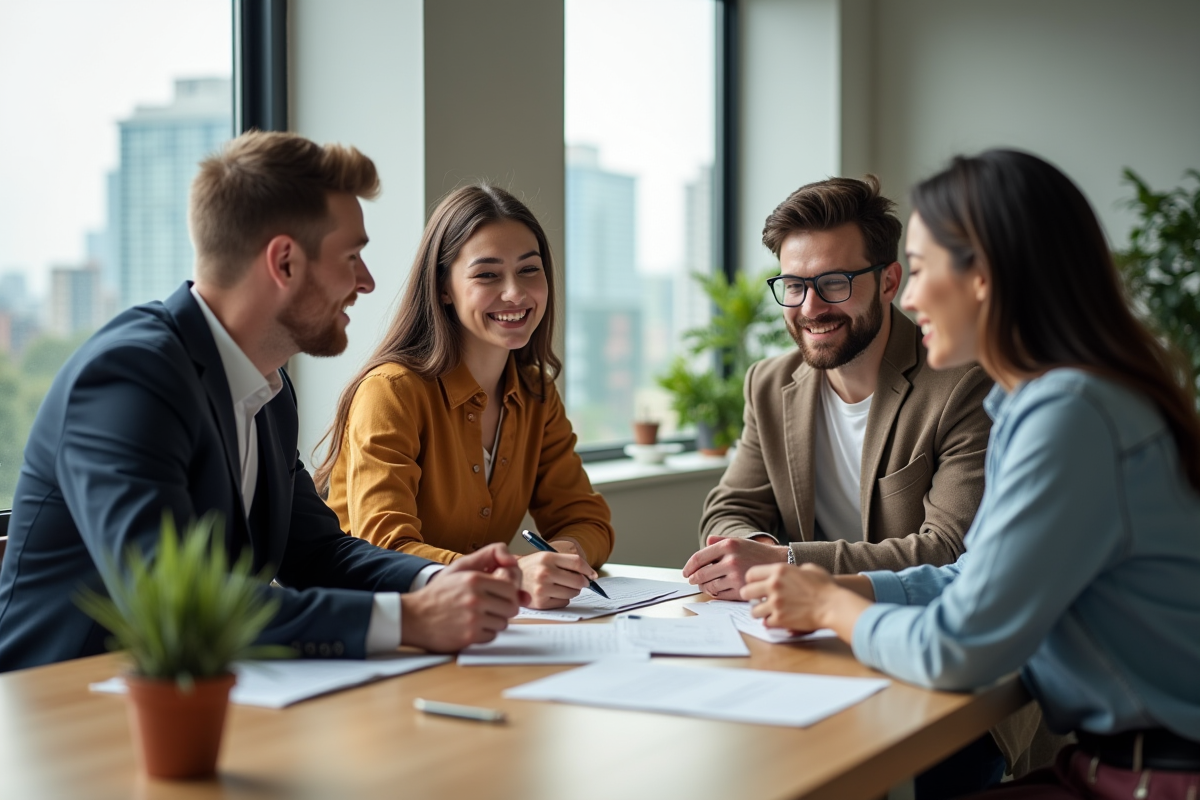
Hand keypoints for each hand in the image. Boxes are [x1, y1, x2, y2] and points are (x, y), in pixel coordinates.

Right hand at [400, 543, 527, 651]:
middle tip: (494, 608)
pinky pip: (491, 636)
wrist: (414, 617)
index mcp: (474, 579)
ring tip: (479, 617)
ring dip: (494, 622)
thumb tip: (513, 564)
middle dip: (505, 609)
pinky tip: (472, 627)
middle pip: (511, 607)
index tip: (502, 596)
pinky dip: (485, 634)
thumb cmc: (438, 594)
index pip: (511, 588)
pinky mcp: (469, 637)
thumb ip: (488, 562)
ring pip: (503, 623)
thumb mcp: (460, 569)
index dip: (509, 593)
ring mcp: (473, 619)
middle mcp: (475, 598)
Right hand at [518, 539, 596, 608]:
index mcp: (547, 557)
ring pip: (573, 593)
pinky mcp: (541, 603)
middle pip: (578, 580)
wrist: (509, 578)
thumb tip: (589, 575)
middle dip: (583, 582)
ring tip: (560, 586)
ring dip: (572, 591)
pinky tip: (552, 593)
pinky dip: (562, 598)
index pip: (577, 563)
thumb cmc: (531, 568)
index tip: (592, 575)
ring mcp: (542, 589)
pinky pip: (564, 602)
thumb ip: (565, 563)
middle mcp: (544, 572)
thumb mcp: (545, 557)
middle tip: (580, 582)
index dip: (589, 570)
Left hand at [681, 534, 788, 598]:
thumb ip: (720, 541)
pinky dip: (715, 594)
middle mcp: (731, 560)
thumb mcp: (738, 541)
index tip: (686, 572)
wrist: (778, 563)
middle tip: (692, 581)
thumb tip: (706, 542)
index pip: (699, 558)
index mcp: (728, 546)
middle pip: (701, 574)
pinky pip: (720, 595)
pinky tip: (717, 590)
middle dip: (694, 579)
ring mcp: (736, 576)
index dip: (689, 567)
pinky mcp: (741, 590)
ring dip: (704, 587)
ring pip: (710, 586)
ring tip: (705, 585)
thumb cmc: (755, 552)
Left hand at [741, 563, 869, 641]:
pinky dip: (770, 622)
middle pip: (746, 592)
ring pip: (753, 610)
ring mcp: (775, 603)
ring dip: (760, 612)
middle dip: (751, 597)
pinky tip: (777, 620)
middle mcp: (773, 585)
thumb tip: (791, 572)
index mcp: (779, 570)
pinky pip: (766, 623)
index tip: (756, 586)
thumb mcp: (809, 568)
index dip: (752, 581)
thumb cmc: (825, 587)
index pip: (751, 574)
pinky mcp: (780, 619)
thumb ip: (794, 569)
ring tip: (767, 612)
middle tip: (757, 600)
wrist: (833, 606)